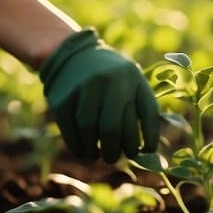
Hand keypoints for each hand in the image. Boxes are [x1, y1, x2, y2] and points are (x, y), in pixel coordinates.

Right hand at [38, 29, 159, 162]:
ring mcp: (84, 89)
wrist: (74, 55)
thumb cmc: (111, 78)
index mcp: (133, 77)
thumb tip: (148, 153)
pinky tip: (84, 151)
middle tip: (114, 157)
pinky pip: (71, 132)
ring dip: (95, 152)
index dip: (150, 139)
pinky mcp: (62, 99)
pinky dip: (79, 148)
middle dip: (116, 151)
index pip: (148, 114)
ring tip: (98, 155)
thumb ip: (142, 109)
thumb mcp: (131, 82)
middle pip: (114, 129)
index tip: (146, 152)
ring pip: (90, 132)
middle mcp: (110, 81)